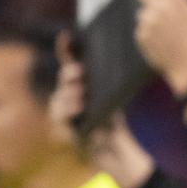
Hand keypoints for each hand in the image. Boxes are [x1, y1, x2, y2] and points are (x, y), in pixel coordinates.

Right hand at [54, 33, 154, 187]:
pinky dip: (67, 111)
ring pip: (58, 96)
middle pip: (64, 78)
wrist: (117, 151)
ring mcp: (67, 109)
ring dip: (68, 94)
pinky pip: (59, 116)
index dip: (67, 48)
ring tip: (82, 95)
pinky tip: (79, 108)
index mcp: (84, 82)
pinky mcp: (65, 126)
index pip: (72, 61)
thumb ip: (115, 83)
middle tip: (79, 73)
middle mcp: (72, 93)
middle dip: (69, 74)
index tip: (66, 36)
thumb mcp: (117, 98)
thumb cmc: (117, 122)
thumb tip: (127, 62)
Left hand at [133, 0, 186, 96]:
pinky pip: (141, 28)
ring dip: (151, 18)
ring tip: (167, 34)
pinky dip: (148, 33)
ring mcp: (148, 22)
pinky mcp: (141, 35)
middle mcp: (160, 8)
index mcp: (177, 0)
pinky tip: (161, 42)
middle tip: (158, 4)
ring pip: (143, 12)